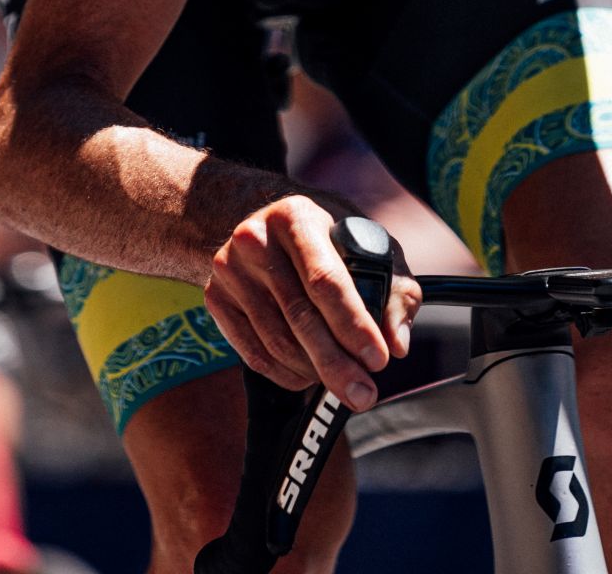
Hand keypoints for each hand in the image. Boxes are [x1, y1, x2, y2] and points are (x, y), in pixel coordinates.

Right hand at [204, 195, 420, 410]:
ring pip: (277, 341)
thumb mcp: (369, 245)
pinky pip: (253, 353)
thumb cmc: (328, 239)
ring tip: (342, 382)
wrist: (261, 225)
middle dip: (336, 363)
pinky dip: (286, 374)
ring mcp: (229, 269)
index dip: (353, 324)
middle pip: (299, 316)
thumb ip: (395, 291)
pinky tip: (309, 375)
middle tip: (364, 395)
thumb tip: (397, 342)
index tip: (378, 359)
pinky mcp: (214, 297)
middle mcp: (255, 238)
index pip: (325, 280)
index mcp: (297, 217)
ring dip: (314, 372)